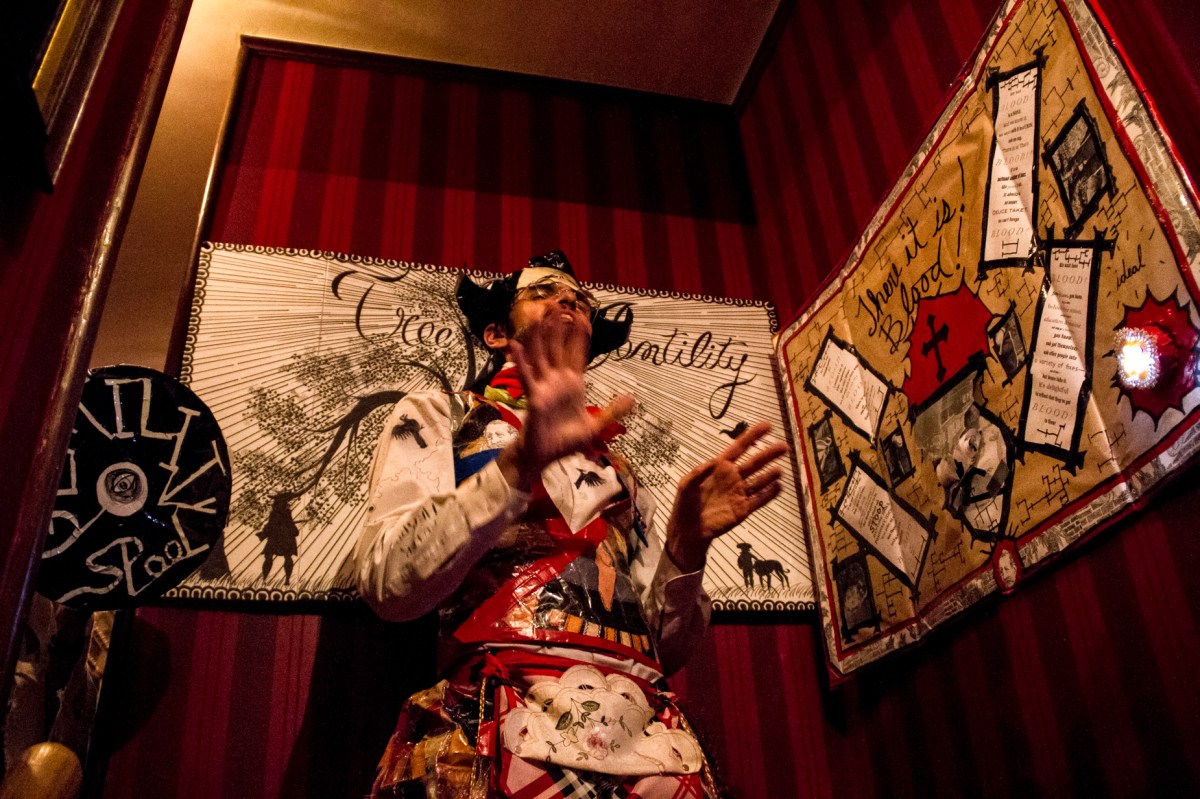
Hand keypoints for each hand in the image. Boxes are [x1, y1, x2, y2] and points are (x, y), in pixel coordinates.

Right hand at [498, 309, 632, 489]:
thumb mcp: (595, 427)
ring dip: (539, 336)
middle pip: (557, 347)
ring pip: (541, 355)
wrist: (545, 458)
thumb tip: (632, 399)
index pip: (578, 353)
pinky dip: (521, 361)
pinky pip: (527, 376)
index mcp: (574, 385)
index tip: (582, 314)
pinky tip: (516, 344)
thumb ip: (612, 411)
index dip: (580, 334)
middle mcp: (557, 381)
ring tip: (538, 315)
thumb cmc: (565, 443)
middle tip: (557, 303)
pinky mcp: (533, 398)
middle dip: (558, 326)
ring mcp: (544, 387)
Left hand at [665, 422, 787, 571]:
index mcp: (720, 467)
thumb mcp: (686, 485)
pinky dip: (769, 494)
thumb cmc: (685, 505)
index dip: (752, 436)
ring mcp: (739, 493)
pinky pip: (759, 499)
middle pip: (754, 462)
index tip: (767, 426)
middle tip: (784, 446)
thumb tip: (715, 461)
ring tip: (780, 469)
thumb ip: (699, 473)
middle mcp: (733, 478)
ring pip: (760, 481)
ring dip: (771, 474)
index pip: (739, 448)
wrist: (689, 531)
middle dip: (769, 454)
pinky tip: (779, 487)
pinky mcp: (743, 509)